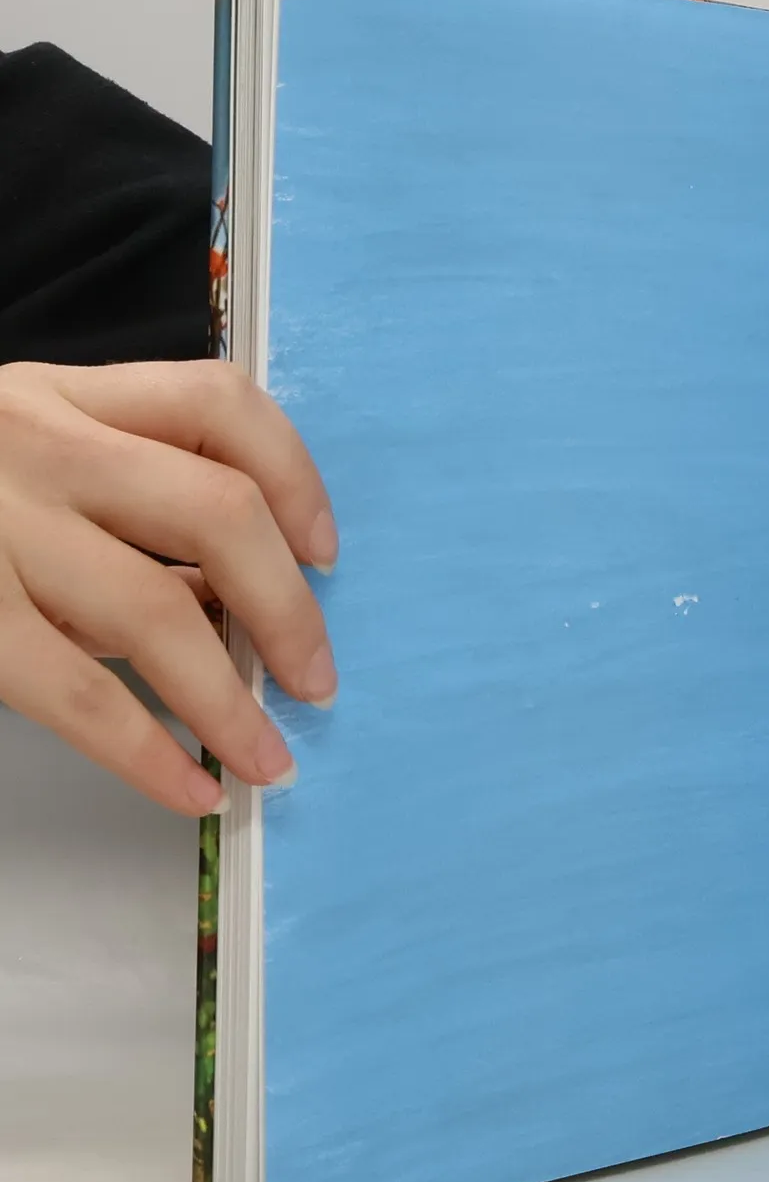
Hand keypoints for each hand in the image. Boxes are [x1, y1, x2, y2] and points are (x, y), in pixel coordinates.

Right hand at [0, 360, 336, 815]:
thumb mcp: (23, 452)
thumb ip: (121, 497)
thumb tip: (240, 595)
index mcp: (64, 394)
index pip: (220, 403)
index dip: (295, 477)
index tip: (325, 549)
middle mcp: (36, 443)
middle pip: (217, 511)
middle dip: (288, 608)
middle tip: (317, 677)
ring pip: (157, 610)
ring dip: (231, 700)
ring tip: (268, 756)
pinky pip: (77, 693)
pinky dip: (149, 751)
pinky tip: (188, 786)